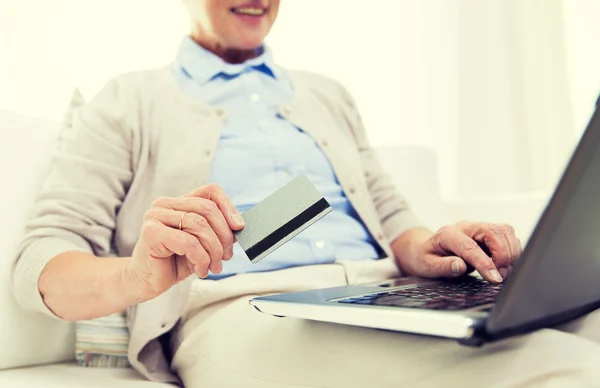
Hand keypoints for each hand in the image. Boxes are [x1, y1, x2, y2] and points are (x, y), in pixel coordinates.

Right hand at [126, 183, 243, 300]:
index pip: (210, 191)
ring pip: (200, 225)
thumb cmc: (174, 262)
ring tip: (213, 266)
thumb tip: (238, 225)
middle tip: (226, 256)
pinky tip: (200, 269)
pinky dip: (201, 258)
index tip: (239, 227)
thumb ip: (216, 231)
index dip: (228, 207)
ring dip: (213, 251)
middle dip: (223, 235)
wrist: (146, 282)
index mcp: (179, 202)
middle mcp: (165, 204)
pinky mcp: (151, 232)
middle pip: (208, 209)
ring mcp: (155, 216)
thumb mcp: (202, 243)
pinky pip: (189, 242)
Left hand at [397, 222, 521, 282]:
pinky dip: (512, 250)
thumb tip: (460, 266)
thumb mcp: (427, 265)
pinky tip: (505, 264)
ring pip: (504, 231)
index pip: (470, 246)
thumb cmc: (425, 257)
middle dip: (503, 255)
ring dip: (510, 252)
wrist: (425, 247)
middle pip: (493, 232)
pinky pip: (507, 235)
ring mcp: (478, 227)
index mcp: (447, 234)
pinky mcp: (488, 232)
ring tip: (504, 272)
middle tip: (500, 276)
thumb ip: (443, 266)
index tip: (495, 278)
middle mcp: (465, 227)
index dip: (484, 263)